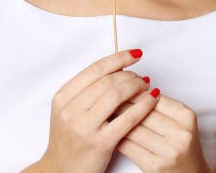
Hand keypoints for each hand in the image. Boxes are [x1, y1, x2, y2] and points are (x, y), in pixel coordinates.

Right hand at [41, 48, 159, 172]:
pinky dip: (143, 106)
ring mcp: (84, 127)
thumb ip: (87, 91)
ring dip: (136, 87)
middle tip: (143, 77)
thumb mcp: (69, 111)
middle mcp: (70, 110)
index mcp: (62, 98)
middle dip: (130, 75)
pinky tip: (152, 101)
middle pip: (107, 81)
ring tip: (147, 87)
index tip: (134, 54)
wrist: (63, 172)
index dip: (117, 59)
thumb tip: (118, 68)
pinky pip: (127, 118)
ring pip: (116, 95)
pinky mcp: (100, 143)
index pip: (94, 70)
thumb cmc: (70, 140)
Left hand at [111, 92, 212, 172]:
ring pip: (133, 128)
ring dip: (116, 120)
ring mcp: (168, 150)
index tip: (119, 88)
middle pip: (143, 112)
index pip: (154, 98)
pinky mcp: (155, 166)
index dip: (134, 92)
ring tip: (105, 114)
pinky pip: (129, 146)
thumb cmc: (182, 147)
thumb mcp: (180, 122)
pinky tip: (109, 132)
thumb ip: (160, 107)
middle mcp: (180, 133)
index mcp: (186, 116)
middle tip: (106, 99)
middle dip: (122, 104)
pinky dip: (117, 137)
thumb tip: (130, 90)